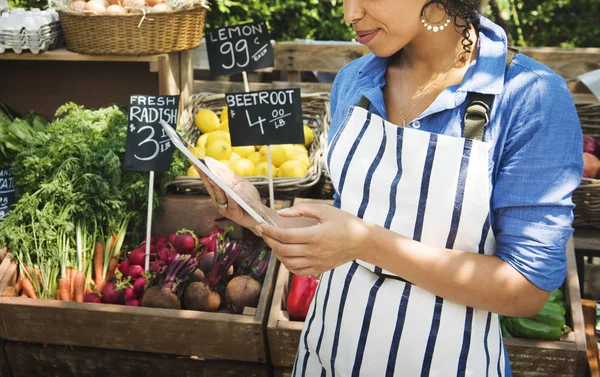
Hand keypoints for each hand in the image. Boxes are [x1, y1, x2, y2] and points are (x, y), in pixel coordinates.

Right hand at [195, 166, 261, 230]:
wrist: (258, 214)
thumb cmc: (248, 198)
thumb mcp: (240, 184)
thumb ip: (230, 177)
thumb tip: (219, 166)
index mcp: (218, 193)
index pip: (209, 181)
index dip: (202, 173)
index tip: (195, 163)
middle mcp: (219, 201)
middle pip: (210, 188)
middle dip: (205, 177)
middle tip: (200, 168)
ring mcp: (225, 209)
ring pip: (219, 196)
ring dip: (216, 187)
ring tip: (212, 179)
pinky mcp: (233, 215)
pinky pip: (232, 204)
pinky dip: (231, 198)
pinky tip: (229, 192)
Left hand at [255, 203, 371, 275]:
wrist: (362, 241)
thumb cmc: (344, 222)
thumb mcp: (325, 210)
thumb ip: (302, 210)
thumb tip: (282, 213)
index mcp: (315, 236)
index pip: (285, 236)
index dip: (269, 232)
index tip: (261, 226)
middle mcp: (314, 252)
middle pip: (283, 250)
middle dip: (269, 241)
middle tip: (263, 232)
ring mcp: (316, 262)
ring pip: (288, 263)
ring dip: (277, 253)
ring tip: (274, 242)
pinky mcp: (319, 269)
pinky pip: (297, 271)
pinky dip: (287, 264)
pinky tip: (285, 254)